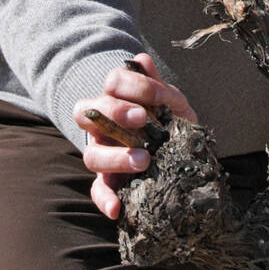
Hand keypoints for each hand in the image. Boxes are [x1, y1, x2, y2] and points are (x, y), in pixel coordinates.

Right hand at [74, 53, 197, 219]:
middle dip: (116, 113)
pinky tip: (117, 209)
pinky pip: (98, 191)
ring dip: (115, 157)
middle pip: (89, 113)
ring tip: (145, 159)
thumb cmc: (169, 119)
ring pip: (91, 155)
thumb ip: (156, 85)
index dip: (134, 86)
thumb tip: (142, 60)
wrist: (179, 149)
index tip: (158, 96)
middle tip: (144, 120)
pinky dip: (105, 200)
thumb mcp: (170, 102)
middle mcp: (103, 126)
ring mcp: (103, 153)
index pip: (112, 83)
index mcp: (117, 99)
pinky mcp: (108, 181)